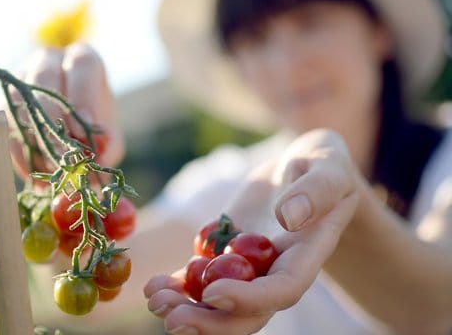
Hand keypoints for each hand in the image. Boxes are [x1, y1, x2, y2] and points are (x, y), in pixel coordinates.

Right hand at [8, 43, 123, 179]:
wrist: (67, 126)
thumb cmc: (91, 123)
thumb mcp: (108, 134)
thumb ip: (108, 147)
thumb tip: (98, 164)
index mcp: (81, 60)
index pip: (82, 64)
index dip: (83, 95)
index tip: (85, 129)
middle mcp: (48, 61)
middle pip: (43, 77)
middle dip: (51, 117)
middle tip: (63, 154)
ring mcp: (20, 78)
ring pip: (17, 100)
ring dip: (32, 138)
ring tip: (50, 170)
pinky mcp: (0, 101)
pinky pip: (2, 123)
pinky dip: (17, 152)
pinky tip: (33, 175)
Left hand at [144, 129, 361, 334]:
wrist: (303, 169)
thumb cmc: (324, 163)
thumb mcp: (329, 165)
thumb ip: (316, 191)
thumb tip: (288, 217)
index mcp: (306, 256)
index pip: (282, 290)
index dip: (248, 298)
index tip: (212, 292)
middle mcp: (276, 271)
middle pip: (246, 312)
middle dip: (210, 322)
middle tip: (172, 318)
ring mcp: (247, 267)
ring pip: (219, 304)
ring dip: (187, 309)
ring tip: (155, 301)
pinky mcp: (224, 254)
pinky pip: (200, 279)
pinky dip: (177, 287)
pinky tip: (153, 287)